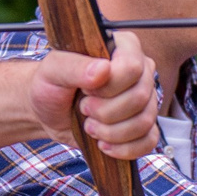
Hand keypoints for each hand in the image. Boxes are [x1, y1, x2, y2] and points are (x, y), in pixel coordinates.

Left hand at [29, 30, 159, 160]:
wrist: (48, 112)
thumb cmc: (50, 86)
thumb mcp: (53, 70)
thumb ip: (75, 66)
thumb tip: (103, 70)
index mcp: (122, 47)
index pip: (132, 67)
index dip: (109, 86)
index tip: (86, 90)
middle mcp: (139, 71)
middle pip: (141, 97)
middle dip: (106, 112)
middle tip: (84, 109)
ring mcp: (144, 99)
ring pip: (145, 121)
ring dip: (112, 132)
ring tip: (90, 125)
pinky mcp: (143, 125)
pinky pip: (148, 141)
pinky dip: (124, 148)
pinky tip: (104, 143)